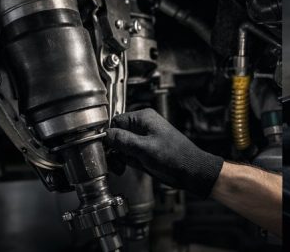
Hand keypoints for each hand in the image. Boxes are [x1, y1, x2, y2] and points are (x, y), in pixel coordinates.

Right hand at [105, 108, 223, 196]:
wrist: (188, 171)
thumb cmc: (173, 156)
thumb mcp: (144, 148)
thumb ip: (123, 140)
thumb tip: (105, 134)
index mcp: (143, 118)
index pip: (115, 122)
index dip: (107, 135)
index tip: (101, 148)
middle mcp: (142, 127)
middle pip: (115, 135)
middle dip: (111, 149)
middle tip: (112, 161)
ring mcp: (142, 140)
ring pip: (119, 147)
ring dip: (116, 158)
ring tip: (119, 167)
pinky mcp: (143, 152)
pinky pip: (126, 155)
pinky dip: (123, 162)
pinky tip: (124, 169)